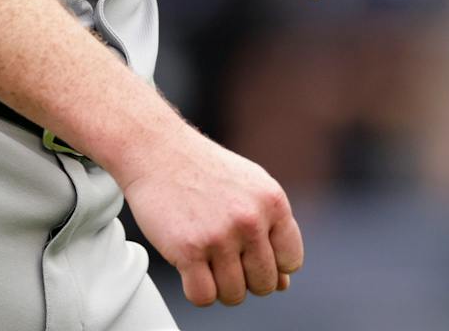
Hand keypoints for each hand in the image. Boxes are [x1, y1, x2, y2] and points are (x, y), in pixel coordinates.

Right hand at [115, 125, 304, 305]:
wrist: (157, 150)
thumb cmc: (204, 170)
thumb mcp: (250, 189)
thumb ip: (271, 232)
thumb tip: (283, 283)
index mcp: (273, 202)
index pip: (290, 261)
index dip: (271, 265)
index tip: (250, 255)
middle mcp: (250, 219)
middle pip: (264, 284)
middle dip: (246, 279)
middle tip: (225, 259)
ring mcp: (219, 236)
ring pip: (234, 295)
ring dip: (219, 287)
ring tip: (206, 262)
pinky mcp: (188, 250)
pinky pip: (203, 297)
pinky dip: (196, 291)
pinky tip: (190, 269)